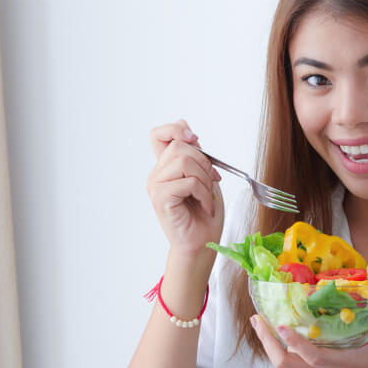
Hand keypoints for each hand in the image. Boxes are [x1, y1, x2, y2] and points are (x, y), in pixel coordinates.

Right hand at [147, 119, 224, 257]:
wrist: (202, 244)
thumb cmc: (204, 214)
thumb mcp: (204, 176)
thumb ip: (193, 153)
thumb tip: (183, 124)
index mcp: (165, 167)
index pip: (159, 135)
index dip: (176, 130)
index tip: (195, 140)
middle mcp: (156, 175)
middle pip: (180, 146)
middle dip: (204, 163)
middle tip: (211, 182)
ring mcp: (156, 187)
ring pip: (184, 162)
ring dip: (204, 180)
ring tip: (207, 197)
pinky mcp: (161, 199)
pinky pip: (187, 182)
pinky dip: (203, 194)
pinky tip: (205, 206)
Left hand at [249, 287, 367, 367]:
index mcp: (332, 365)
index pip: (306, 354)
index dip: (290, 341)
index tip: (278, 324)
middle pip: (282, 362)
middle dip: (266, 341)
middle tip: (256, 319)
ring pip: (291, 363)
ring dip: (281, 345)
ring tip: (271, 323)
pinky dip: (297, 355)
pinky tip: (296, 340)